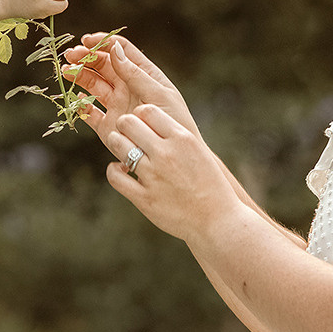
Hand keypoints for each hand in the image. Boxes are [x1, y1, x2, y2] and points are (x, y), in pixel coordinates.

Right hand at [64, 33, 197, 141]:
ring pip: (93, 85)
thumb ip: (135, 73)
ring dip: (79, 76)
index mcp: (142, 74)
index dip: (103, 43)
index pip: (121, 51)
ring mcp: (116, 105)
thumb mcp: (158, 93)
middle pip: (103, 65)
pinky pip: (89, 113)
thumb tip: (114, 49)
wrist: (173, 156)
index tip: (86, 40)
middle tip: (71, 55)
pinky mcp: (107, 126)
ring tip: (66, 71)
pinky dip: (80, 105)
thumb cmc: (174, 121)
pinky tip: (76, 98)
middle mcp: (127, 87)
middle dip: (86, 57)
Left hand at [103, 104, 241, 241]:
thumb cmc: (210, 186)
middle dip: (124, 126)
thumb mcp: (199, 152)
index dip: (140, 115)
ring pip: (117, 145)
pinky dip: (113, 171)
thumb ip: (175, 137)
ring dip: (116, 144)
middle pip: (128, 123)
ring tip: (123, 151)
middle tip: (126, 135)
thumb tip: (149, 121)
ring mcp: (154, 176)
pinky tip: (121, 171)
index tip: (141, 124)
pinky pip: (115, 177)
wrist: (218, 221)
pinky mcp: (144, 198)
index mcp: (183, 139)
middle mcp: (166, 154)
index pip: (148, 110)